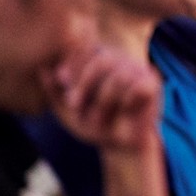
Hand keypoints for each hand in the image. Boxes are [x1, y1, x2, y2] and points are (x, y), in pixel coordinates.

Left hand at [41, 46, 161, 151]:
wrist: (120, 146)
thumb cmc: (94, 124)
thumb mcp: (67, 111)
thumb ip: (54, 91)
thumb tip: (42, 69)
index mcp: (100, 60)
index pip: (88, 49)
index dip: (74, 65)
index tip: (62, 84)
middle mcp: (122, 61)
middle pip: (103, 60)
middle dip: (85, 84)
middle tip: (75, 106)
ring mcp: (139, 71)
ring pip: (120, 76)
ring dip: (104, 102)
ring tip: (99, 117)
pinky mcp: (153, 85)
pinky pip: (138, 87)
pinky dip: (125, 102)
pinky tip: (123, 111)